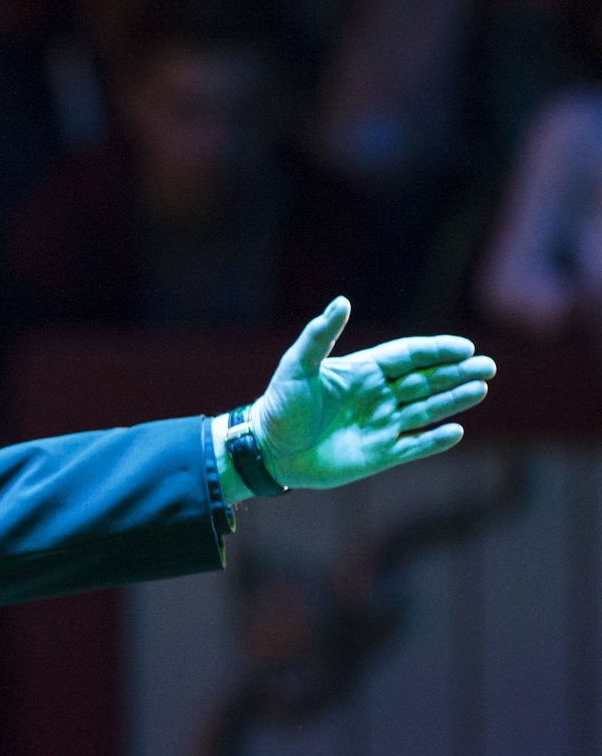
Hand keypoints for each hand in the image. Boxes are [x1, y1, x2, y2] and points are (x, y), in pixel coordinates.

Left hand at [251, 297, 496, 490]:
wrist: (267, 449)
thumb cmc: (280, 404)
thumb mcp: (297, 366)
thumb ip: (320, 336)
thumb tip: (341, 301)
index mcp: (363, 371)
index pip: (408, 356)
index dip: (436, 351)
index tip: (463, 348)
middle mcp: (377, 396)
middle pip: (426, 380)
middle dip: (457, 373)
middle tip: (488, 367)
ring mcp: (380, 424)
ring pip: (426, 410)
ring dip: (453, 400)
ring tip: (480, 389)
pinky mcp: (378, 454)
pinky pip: (413, 446)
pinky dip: (433, 440)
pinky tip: (455, 431)